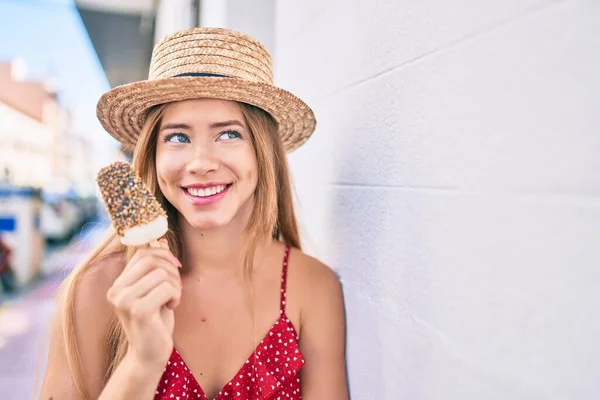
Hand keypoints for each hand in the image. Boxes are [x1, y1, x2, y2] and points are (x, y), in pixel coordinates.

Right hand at [106, 238, 181, 366]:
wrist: (150, 354)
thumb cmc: (155, 321)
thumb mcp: (155, 290)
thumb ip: (155, 267)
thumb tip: (160, 239)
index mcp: (118, 284)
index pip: (143, 252)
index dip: (164, 254)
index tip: (176, 267)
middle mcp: (116, 290)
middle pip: (153, 259)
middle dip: (172, 270)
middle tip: (175, 288)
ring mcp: (124, 300)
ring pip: (162, 273)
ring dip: (176, 285)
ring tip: (172, 299)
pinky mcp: (138, 310)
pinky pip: (167, 287)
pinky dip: (176, 295)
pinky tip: (172, 307)